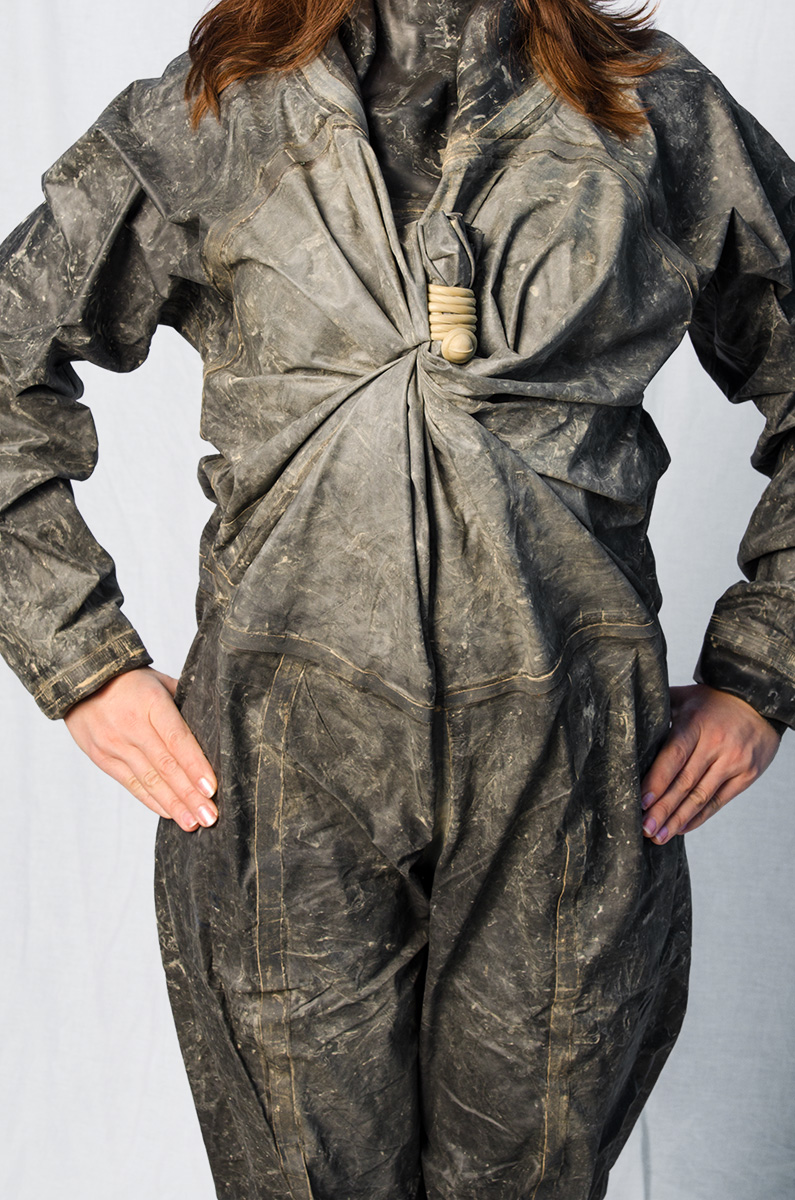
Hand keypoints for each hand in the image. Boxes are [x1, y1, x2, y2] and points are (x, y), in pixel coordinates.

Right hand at [64, 667, 217, 831]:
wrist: (80, 682)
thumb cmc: (130, 681)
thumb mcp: (159, 681)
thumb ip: (184, 702)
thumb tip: (213, 726)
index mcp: (151, 703)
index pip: (176, 739)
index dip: (194, 765)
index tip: (211, 788)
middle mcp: (131, 726)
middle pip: (165, 766)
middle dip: (189, 795)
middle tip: (210, 816)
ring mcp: (114, 744)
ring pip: (149, 780)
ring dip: (173, 804)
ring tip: (193, 823)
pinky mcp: (102, 758)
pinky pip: (131, 783)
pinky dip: (151, 800)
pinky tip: (170, 813)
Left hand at [640, 684, 780, 844]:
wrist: (758, 701)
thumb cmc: (714, 701)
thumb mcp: (685, 697)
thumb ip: (660, 711)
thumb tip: (629, 724)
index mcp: (695, 724)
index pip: (673, 757)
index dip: (657, 781)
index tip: (642, 802)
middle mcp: (716, 744)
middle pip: (685, 783)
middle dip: (663, 809)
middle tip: (645, 828)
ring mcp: (733, 761)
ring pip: (701, 796)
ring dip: (678, 819)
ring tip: (659, 836)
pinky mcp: (747, 774)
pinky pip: (719, 801)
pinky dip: (699, 817)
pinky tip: (682, 827)